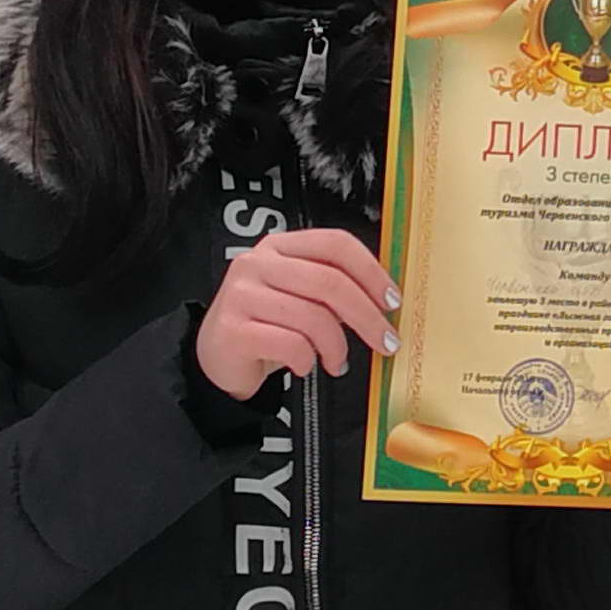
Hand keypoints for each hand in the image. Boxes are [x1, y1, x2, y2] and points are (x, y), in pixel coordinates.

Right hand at [196, 227, 396, 399]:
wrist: (218, 359)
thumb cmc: (268, 326)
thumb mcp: (302, 299)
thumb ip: (334, 291)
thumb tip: (384, 301)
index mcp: (280, 247)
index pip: (335, 244)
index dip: (371, 272)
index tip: (392, 301)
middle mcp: (257, 263)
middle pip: (330, 282)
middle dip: (367, 317)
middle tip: (386, 342)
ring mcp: (241, 294)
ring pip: (313, 317)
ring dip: (337, 347)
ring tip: (337, 362)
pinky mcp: (233, 330)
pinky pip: (291, 345)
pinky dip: (307, 361)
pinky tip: (304, 366)